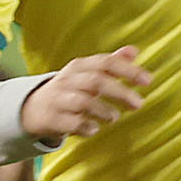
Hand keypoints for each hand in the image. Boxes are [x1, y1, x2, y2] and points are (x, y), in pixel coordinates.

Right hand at [19, 48, 152, 140]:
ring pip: (83, 101)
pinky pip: (72, 123)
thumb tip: (134, 51)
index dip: (128, 70)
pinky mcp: (53, 119)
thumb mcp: (86, 73)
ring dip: (103, 110)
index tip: (148, 80)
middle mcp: (68, 80)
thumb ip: (111, 63)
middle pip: (97, 81)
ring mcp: (59, 99)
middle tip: (139, 104)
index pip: (106, 63)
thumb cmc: (69, 90)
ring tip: (114, 117)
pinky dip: (86, 126)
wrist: (32, 108)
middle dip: (120, 92)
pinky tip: (94, 128)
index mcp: (80, 66)